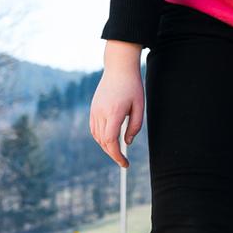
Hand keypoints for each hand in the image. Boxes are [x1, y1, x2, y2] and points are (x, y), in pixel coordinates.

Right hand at [89, 41, 144, 166]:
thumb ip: (135, 127)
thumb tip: (127, 143)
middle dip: (113, 154)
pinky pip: (94, 129)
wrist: (118, 69)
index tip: (125, 163)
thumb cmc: (132, 87)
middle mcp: (101, 113)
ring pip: (97, 137)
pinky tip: (109, 141)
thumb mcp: (139, 107)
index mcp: (114, 113)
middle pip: (103, 141)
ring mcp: (94, 111)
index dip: (117, 155)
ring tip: (117, 152)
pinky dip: (101, 138)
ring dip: (106, 147)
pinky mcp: (93, 109)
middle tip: (124, 161)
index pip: (111, 141)